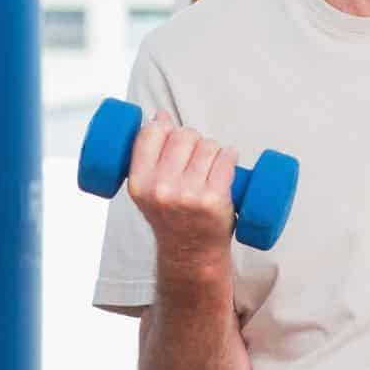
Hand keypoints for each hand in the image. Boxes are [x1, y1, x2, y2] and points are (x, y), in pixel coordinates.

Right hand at [125, 111, 238, 265]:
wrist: (192, 253)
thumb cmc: (172, 217)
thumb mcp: (148, 189)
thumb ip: (149, 155)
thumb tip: (160, 116)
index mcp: (139, 183)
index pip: (150, 133)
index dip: (164, 127)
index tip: (171, 135)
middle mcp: (161, 189)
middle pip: (183, 135)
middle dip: (193, 139)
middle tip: (195, 156)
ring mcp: (189, 194)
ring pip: (207, 145)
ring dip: (214, 149)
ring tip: (211, 166)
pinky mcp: (214, 199)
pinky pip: (226, 157)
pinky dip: (230, 156)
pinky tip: (228, 163)